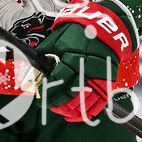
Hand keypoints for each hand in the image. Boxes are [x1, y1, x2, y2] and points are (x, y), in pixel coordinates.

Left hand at [38, 0, 137, 120]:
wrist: (105, 25)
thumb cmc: (78, 31)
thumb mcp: (57, 39)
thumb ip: (45, 54)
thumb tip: (32, 69)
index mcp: (72, 57)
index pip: (57, 81)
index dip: (48, 92)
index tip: (40, 98)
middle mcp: (86, 67)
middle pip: (70, 92)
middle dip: (58, 103)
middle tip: (50, 106)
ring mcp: (99, 75)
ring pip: (85, 100)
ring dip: (72, 109)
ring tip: (63, 112)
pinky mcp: (108, 80)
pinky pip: (100, 101)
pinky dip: (89, 111)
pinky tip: (79, 116)